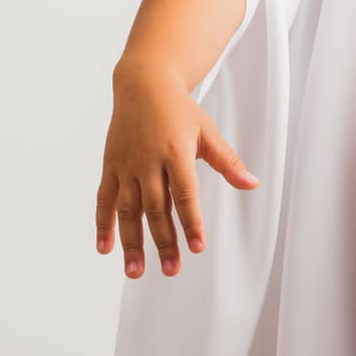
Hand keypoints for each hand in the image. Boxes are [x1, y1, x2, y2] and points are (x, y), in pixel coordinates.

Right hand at [95, 62, 259, 278]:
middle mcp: (148, 160)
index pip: (185, 193)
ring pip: (128, 209)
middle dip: (164, 242)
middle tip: (172, 270)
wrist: (142, 83)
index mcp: (175, 151)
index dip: (191, 222)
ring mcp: (126, 164)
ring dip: (131, 242)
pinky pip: (105, 198)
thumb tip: (252, 184)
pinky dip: (103, 224)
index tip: (197, 247)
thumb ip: (228, 161)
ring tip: (135, 271)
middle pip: (156, 208)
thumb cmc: (178, 109)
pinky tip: (105, 248)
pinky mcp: (111, 166)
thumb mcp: (207, 131)